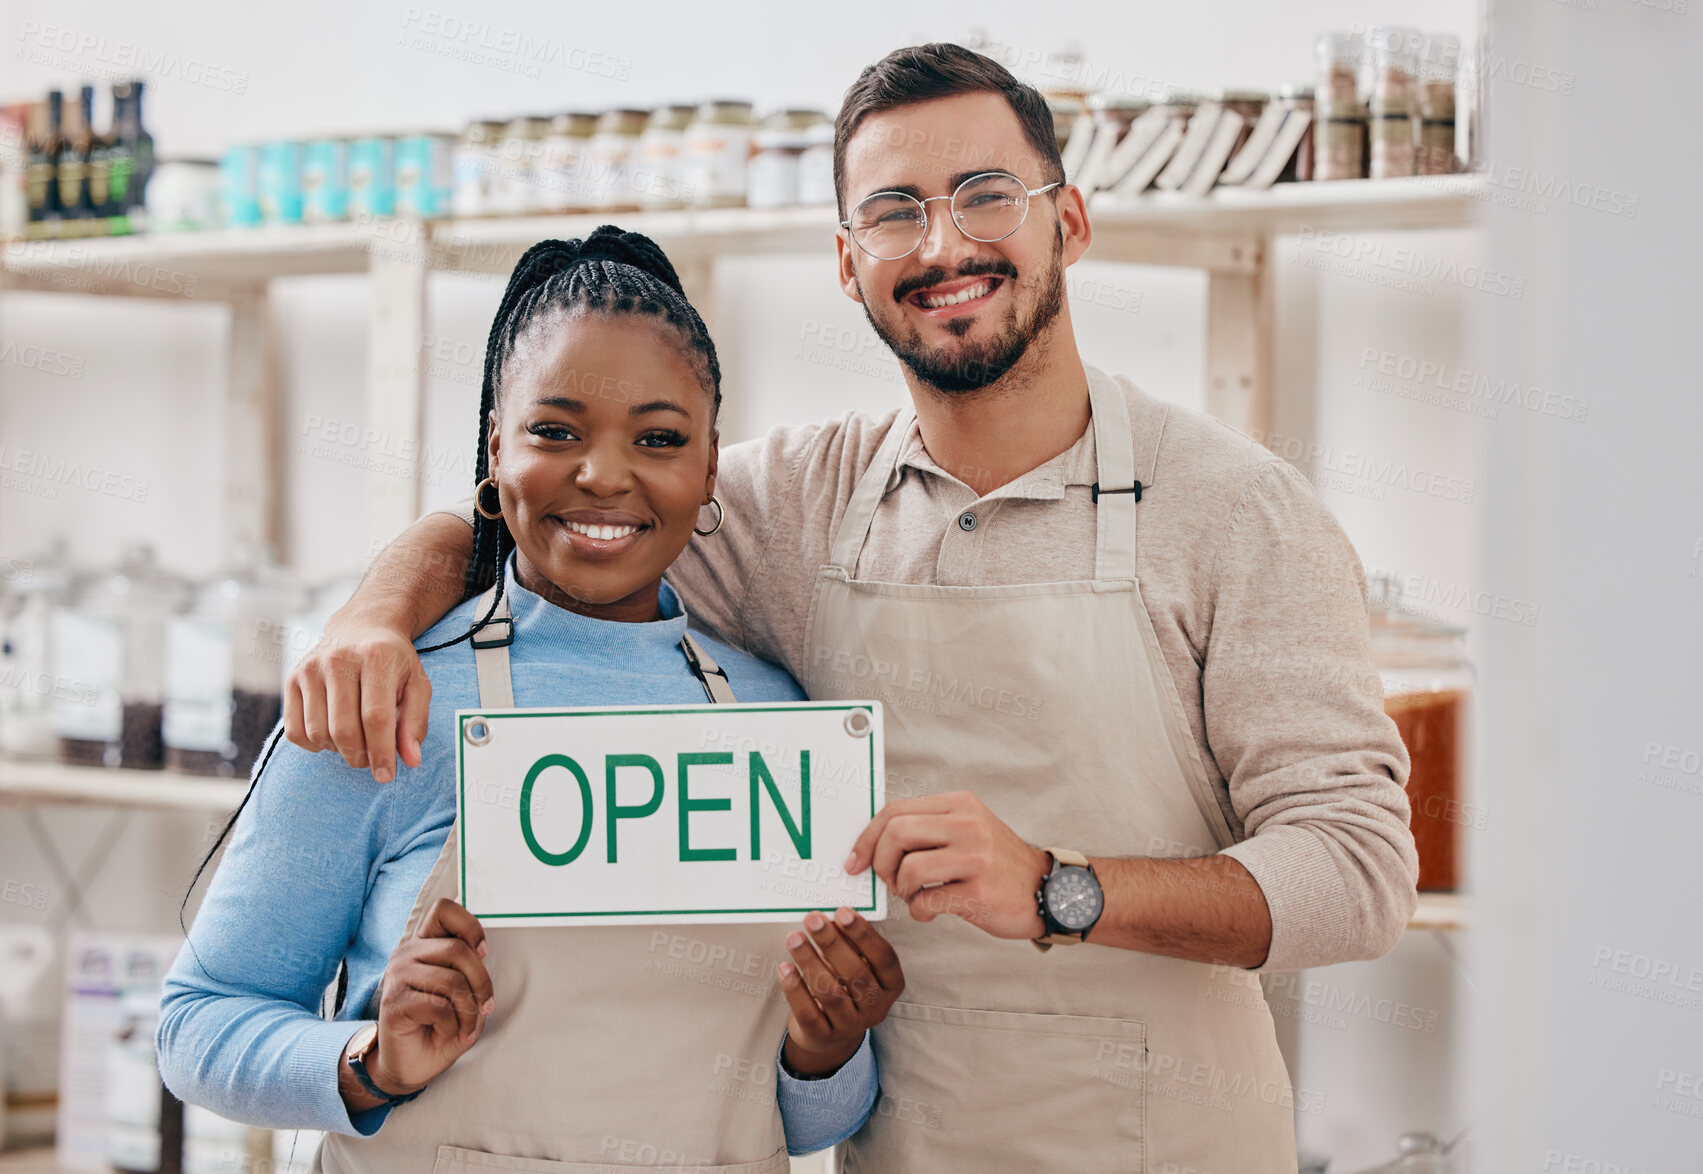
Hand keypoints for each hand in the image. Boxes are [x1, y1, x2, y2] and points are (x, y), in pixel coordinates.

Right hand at [284, 613, 430, 782]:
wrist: (361, 627)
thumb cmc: (393, 662)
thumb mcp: (417, 684)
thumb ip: (416, 722)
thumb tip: (411, 760)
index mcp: (376, 657)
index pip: (376, 717)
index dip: (381, 752)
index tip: (386, 774)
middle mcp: (339, 659)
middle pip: (345, 729)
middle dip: (360, 756)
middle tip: (371, 759)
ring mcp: (311, 668)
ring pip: (318, 733)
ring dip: (338, 750)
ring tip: (355, 742)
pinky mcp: (292, 678)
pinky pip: (295, 731)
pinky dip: (313, 744)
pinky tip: (331, 735)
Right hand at [369, 898, 493, 1093]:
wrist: (412, 1066)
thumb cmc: (441, 1026)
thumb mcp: (464, 994)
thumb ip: (469, 970)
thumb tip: (479, 953)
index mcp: (425, 945)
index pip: (444, 910)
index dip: (470, 926)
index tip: (483, 951)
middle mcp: (407, 954)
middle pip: (458, 949)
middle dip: (482, 983)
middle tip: (486, 1007)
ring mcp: (397, 976)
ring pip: (452, 981)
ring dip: (468, 1011)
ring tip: (464, 1028)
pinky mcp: (393, 1002)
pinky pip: (438, 1007)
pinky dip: (452, 1025)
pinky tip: (445, 1033)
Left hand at [778, 907, 903, 1077]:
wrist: (829, 1032)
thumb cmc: (845, 988)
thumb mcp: (856, 964)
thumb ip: (850, 943)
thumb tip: (832, 918)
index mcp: (891, 985)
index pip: (884, 958)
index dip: (864, 934)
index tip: (843, 912)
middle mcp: (876, 1008)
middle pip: (855, 973)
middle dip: (832, 943)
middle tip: (813, 920)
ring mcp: (850, 1025)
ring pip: (830, 992)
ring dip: (810, 961)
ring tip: (794, 938)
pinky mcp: (824, 1036)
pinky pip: (808, 1011)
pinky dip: (795, 988)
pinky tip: (786, 967)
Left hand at [845, 791, 1050, 940]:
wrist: (1048, 891)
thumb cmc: (998, 865)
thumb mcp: (967, 831)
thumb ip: (927, 831)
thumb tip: (874, 847)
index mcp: (959, 804)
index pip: (895, 810)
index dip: (867, 838)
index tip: (855, 861)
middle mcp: (967, 824)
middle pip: (896, 833)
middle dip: (880, 863)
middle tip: (889, 882)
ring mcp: (975, 856)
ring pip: (908, 868)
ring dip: (901, 890)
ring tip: (915, 896)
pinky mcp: (979, 890)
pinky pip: (926, 900)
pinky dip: (919, 911)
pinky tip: (931, 911)